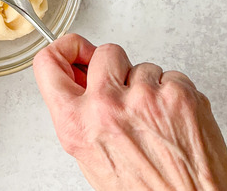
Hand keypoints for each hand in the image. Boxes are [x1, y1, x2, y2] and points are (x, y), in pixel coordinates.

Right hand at [33, 34, 226, 190]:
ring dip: (149, 87)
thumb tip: (80, 77)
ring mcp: (145, 96)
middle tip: (125, 92)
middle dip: (116, 69)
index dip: (64, 48)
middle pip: (104, 52)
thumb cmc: (141, 189)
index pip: (48, 62)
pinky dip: (174, 94)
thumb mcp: (89, 155)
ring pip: (143, 66)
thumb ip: (79, 113)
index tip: (75, 49)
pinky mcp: (178, 93)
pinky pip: (172, 76)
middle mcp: (106, 105)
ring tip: (154, 121)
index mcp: (76, 122)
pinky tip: (173, 120)